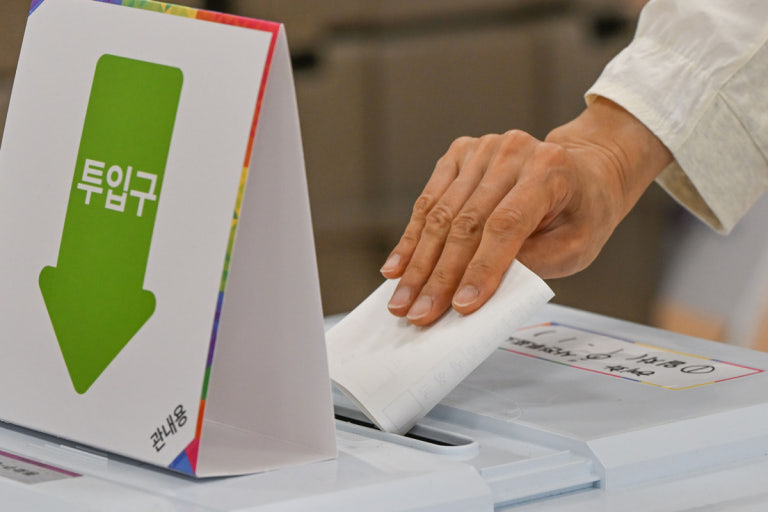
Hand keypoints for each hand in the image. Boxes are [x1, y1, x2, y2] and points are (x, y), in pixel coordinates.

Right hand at [381, 97, 672, 325]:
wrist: (583, 171)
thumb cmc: (582, 213)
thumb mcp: (575, 247)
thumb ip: (531, 264)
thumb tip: (474, 289)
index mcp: (550, 170)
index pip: (506, 224)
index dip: (481, 268)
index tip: (461, 306)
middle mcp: (512, 151)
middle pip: (466, 222)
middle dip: (440, 276)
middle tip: (419, 314)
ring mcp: (482, 149)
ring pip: (440, 214)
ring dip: (418, 264)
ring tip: (401, 301)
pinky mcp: (459, 155)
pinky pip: (428, 201)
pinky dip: (411, 239)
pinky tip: (397, 268)